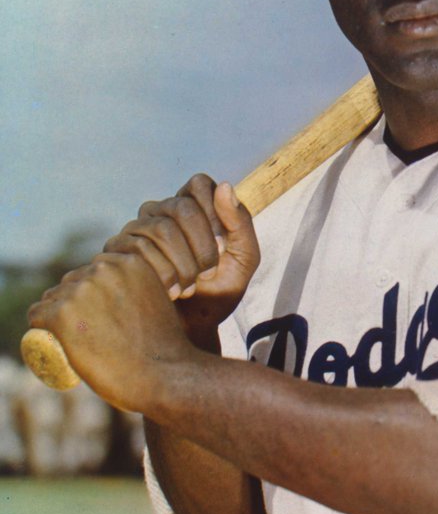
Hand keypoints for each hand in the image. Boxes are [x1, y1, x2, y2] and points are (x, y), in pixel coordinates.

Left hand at [27, 251, 203, 412]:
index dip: (95, 293)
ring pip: (53, 298)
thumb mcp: (157, 301)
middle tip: (89, 334)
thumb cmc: (165, 347)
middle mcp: (104, 268)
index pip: (96, 270)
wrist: (165, 376)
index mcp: (130, 260)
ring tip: (76, 342)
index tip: (101, 316)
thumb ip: (140, 289)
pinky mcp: (61, 314)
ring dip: (57, 316)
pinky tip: (52, 340)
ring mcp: (81, 290)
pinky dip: (40, 328)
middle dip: (74, 303)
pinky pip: (37, 315)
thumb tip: (122, 294)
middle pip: (72, 282)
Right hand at [103, 175, 259, 340]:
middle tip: (208, 272)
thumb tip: (225, 186)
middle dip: (200, 244)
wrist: (192, 330)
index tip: (221, 246)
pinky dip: (161, 273)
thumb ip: (240, 223)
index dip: (213, 212)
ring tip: (190, 287)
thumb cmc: (219, 293)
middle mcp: (162, 212)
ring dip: (182, 263)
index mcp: (192, 207)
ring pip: (158, 228)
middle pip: (180, 206)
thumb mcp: (244, 259)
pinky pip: (136, 248)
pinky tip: (171, 292)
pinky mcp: (118, 252)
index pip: (199, 184)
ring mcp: (137, 230)